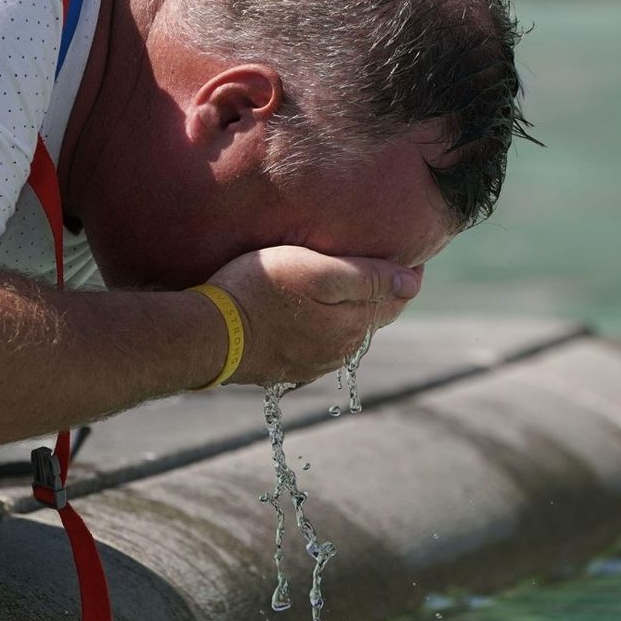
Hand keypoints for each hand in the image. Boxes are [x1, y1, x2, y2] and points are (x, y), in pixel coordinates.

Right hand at [206, 246, 421, 385]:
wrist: (207, 334)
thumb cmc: (259, 291)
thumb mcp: (316, 271)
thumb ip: (367, 277)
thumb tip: (413, 282)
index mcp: (354, 326)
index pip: (396, 299)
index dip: (405, 274)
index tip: (408, 251)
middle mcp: (339, 351)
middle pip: (372, 316)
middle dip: (379, 291)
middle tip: (378, 261)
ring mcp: (312, 364)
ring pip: (345, 332)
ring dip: (350, 310)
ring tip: (343, 282)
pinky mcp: (286, 368)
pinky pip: (317, 345)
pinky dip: (324, 326)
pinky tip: (310, 311)